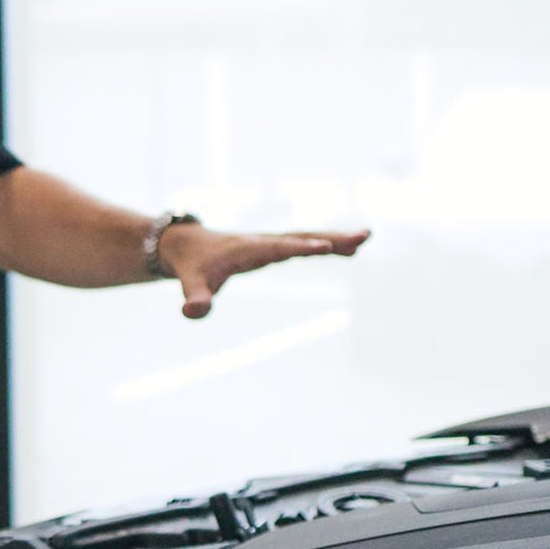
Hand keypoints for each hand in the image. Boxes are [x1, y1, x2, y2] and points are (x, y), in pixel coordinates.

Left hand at [159, 223, 369, 319]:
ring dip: (335, 238)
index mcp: (246, 250)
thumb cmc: (190, 266)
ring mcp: (269, 241)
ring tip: (365, 239)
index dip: (299, 248)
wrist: (184, 244)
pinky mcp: (273, 245)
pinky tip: (350, 250)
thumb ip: (195, 299)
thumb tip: (192, 313)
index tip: (324, 246)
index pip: (277, 249)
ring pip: (306, 237)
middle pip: (300, 237)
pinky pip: (304, 242)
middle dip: (331, 237)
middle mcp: (262, 240)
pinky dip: (327, 243)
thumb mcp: (190, 284)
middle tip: (364, 235)